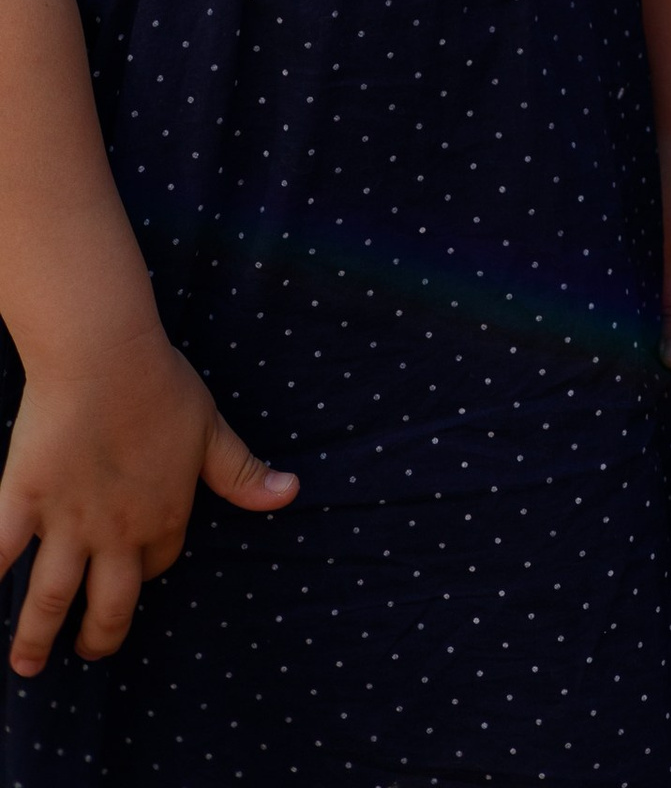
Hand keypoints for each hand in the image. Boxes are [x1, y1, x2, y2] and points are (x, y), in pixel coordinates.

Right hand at [0, 318, 295, 674]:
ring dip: (38, 638)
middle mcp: (114, 532)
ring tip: (28, 666)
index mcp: (162, 516)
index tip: (138, 573)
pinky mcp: (21, 503)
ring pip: (51, 598)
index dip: (149, 570)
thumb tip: (289, 494)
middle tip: (90, 652)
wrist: (104, 357)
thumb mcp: (211, 430)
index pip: (158, 563)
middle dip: (101, 635)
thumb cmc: (161, 385)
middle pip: (109, 603)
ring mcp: (65, 523)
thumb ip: (242, 473)